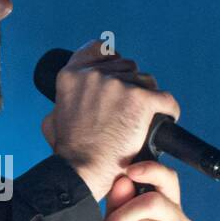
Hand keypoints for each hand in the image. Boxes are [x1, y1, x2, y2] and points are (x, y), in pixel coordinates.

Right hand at [40, 39, 179, 201]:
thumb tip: (66, 102)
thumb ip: (60, 103)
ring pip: (147, 82)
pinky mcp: (141, 100)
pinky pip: (166, 100)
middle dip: (129, 86)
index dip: (111, 60)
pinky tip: (162, 122)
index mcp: (72, 75)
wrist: (83, 171)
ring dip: (146, 98)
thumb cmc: (69, 152)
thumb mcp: (52, 120)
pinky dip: (167, 112)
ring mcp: (118, 85)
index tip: (117, 72)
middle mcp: (94, 74)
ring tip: (138, 122)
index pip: (99, 49)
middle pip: (127, 67)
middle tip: (125, 112)